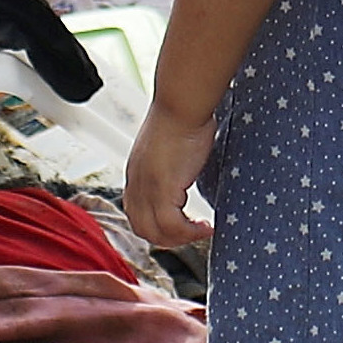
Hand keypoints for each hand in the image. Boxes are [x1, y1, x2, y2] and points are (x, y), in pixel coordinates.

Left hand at [125, 104, 216, 248]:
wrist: (181, 104)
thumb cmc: (181, 116)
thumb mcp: (168, 146)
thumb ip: (171, 164)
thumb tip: (184, 170)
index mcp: (136, 174)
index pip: (136, 214)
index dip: (156, 226)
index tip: (179, 226)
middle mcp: (136, 184)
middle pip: (143, 229)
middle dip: (168, 239)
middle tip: (192, 234)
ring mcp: (147, 188)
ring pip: (155, 232)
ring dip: (180, 238)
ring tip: (202, 231)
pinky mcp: (163, 189)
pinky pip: (172, 225)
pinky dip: (190, 232)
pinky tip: (206, 226)